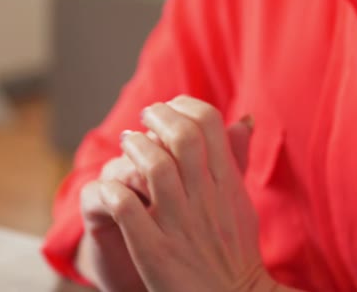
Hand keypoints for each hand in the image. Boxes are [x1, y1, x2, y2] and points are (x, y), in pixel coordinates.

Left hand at [99, 95, 273, 291]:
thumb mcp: (242, 201)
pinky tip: (113, 186)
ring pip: (154, 166)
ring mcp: (180, 225)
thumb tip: (243, 117)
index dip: (184, 105)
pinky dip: (116, 189)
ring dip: (135, 147)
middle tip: (144, 118)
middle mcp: (206, 200)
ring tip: (127, 142)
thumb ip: (237, 159)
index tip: (169, 108)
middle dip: (158, 117)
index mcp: (228, 185)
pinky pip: (126, 207)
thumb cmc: (234, 249)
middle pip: (182, 137)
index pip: (209, 124)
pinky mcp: (155, 250)